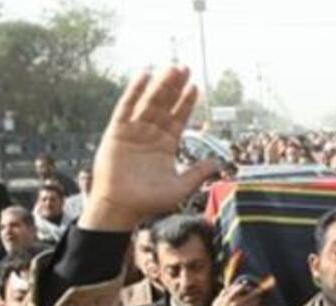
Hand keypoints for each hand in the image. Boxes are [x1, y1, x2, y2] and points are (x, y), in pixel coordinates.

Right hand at [82, 67, 220, 230]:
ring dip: (160, 85)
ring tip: (171, 69)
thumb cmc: (149, 202)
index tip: (195, 86)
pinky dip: (134, 91)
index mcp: (166, 145)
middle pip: (165, 105)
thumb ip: (198, 173)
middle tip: (184, 68)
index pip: (179, 118)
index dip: (187, 102)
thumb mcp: (180, 187)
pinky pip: (126, 107)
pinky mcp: (117, 132)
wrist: (121, 208)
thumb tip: (218, 163)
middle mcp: (150, 134)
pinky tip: (144, 75)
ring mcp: (134, 131)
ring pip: (149, 102)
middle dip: (175, 87)